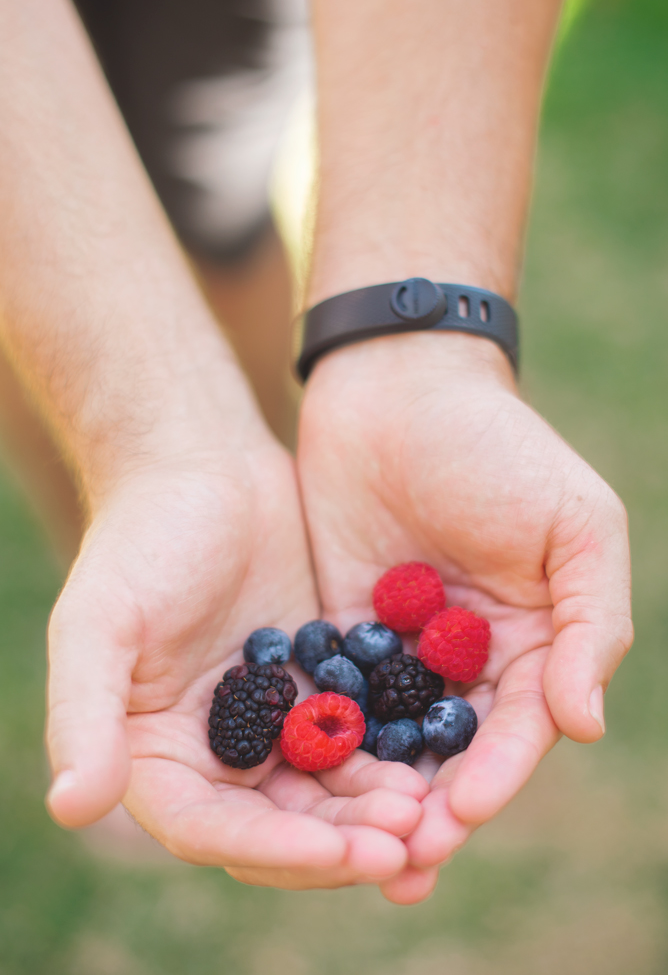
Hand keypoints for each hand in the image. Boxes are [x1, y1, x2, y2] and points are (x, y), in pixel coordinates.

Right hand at [45, 425, 427, 890]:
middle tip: (406, 843)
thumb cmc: (141, 538)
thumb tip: (72, 807)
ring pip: (328, 789)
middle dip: (341, 842)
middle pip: (281, 824)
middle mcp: (215, 752)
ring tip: (429, 809)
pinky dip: (392, 754)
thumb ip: (84, 713)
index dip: (275, 849)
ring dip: (374, 809)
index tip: (339, 853)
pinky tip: (438, 760)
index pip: (212, 830)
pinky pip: (360, 734)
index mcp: (156, 755)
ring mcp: (272, 720)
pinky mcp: (318, 685)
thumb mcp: (100, 622)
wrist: (204, 467)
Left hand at [298, 331, 631, 901]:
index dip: (496, 775)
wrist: (397, 383)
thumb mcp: (575, 523)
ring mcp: (402, 649)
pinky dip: (323, 741)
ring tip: (345, 849)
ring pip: (390, 738)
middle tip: (398, 862)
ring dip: (374, 794)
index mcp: (536, 640)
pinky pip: (333, 696)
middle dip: (430, 807)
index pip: (520, 727)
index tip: (458, 815)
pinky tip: (298, 781)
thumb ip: (592, 622)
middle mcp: (470, 658)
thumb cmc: (498, 446)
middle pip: (452, 751)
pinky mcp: (340, 630)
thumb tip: (586, 724)